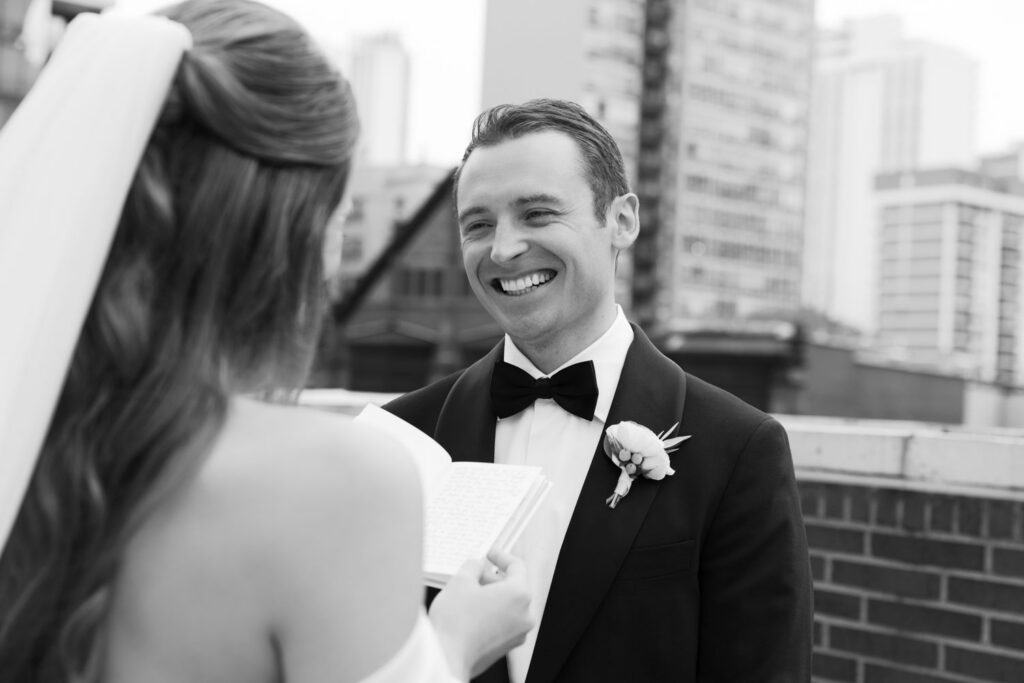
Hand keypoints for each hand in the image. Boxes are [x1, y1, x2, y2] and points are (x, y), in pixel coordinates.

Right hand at [429, 549, 533, 680]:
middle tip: (475, 573)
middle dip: (493, 578)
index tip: (490, 554)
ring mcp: (517, 633)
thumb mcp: (461, 581)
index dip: (501, 556)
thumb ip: (473, 565)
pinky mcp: (506, 646)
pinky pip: (504, 621)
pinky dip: (492, 612)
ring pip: (509, 605)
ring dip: (492, 596)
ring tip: (469, 592)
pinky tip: (471, 611)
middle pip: (514, 587)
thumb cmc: (455, 623)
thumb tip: (477, 564)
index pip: (517, 566)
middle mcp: (524, 615)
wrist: (447, 658)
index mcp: (519, 595)